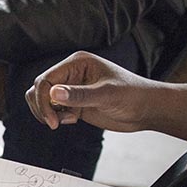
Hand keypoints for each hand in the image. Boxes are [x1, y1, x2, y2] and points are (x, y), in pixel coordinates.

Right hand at [26, 51, 160, 132]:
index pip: (46, 79)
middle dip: (43, 107)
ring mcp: (72, 89)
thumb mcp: (106, 94)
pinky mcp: (74, 103)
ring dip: (48, 113)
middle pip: (39, 89)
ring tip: (66, 121)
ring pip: (43, 99)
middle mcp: (71, 74)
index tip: (51, 120)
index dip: (43, 100)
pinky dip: (56, 118)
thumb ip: (79, 94)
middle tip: (55, 123)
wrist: (146, 110)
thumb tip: (53, 93)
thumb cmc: (133, 95)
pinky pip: (52, 109)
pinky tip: (73, 120)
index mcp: (77, 63)